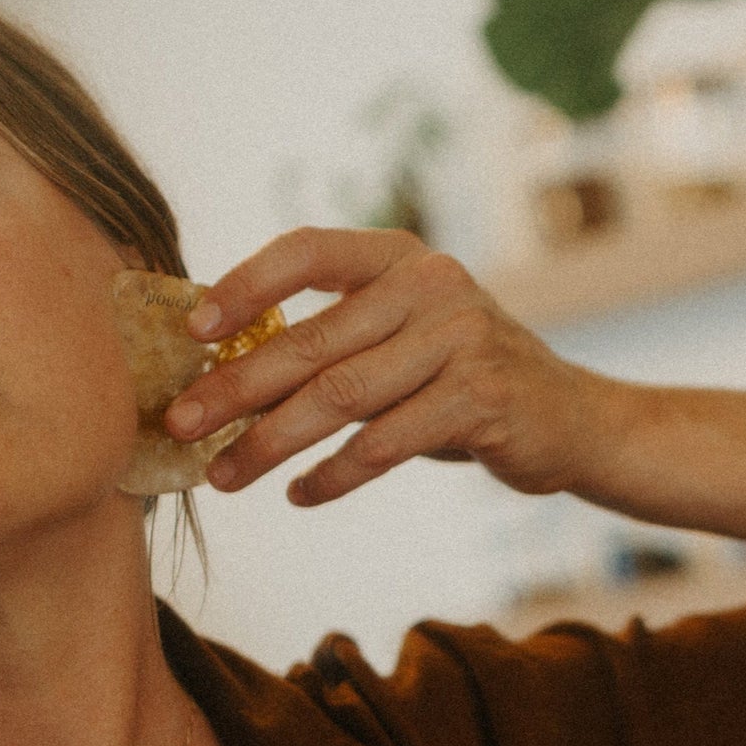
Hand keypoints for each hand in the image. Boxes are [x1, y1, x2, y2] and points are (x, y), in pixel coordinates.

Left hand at [162, 227, 617, 505]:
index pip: (308, 251)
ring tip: (223, 477)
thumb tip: (214, 375)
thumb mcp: (395, 340)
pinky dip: (334, 474)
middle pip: (311, 341)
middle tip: (180, 425)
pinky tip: (300, 495)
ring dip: (270, 443)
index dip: (245, 284)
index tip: (192, 329)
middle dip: (235, 388)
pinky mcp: (480, 397)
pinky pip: (385, 442)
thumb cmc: (451, 379)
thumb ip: (327, 342)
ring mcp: (460, 338)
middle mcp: (430, 285)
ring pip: (340, 397)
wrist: (564, 418)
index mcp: (397, 258)